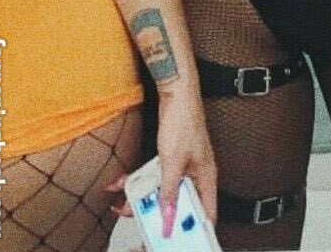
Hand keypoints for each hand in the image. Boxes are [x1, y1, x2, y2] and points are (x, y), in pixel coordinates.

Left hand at [104, 91, 217, 234]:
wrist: (176, 92)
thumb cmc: (184, 120)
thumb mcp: (172, 162)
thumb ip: (169, 192)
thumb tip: (168, 217)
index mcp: (206, 177)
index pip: (206, 213)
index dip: (193, 228)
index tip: (177, 238)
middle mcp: (197, 174)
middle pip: (180, 203)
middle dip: (159, 212)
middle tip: (141, 219)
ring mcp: (184, 165)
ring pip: (164, 189)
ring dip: (143, 194)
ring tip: (125, 200)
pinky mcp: (172, 156)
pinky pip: (156, 175)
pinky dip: (140, 179)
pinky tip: (124, 181)